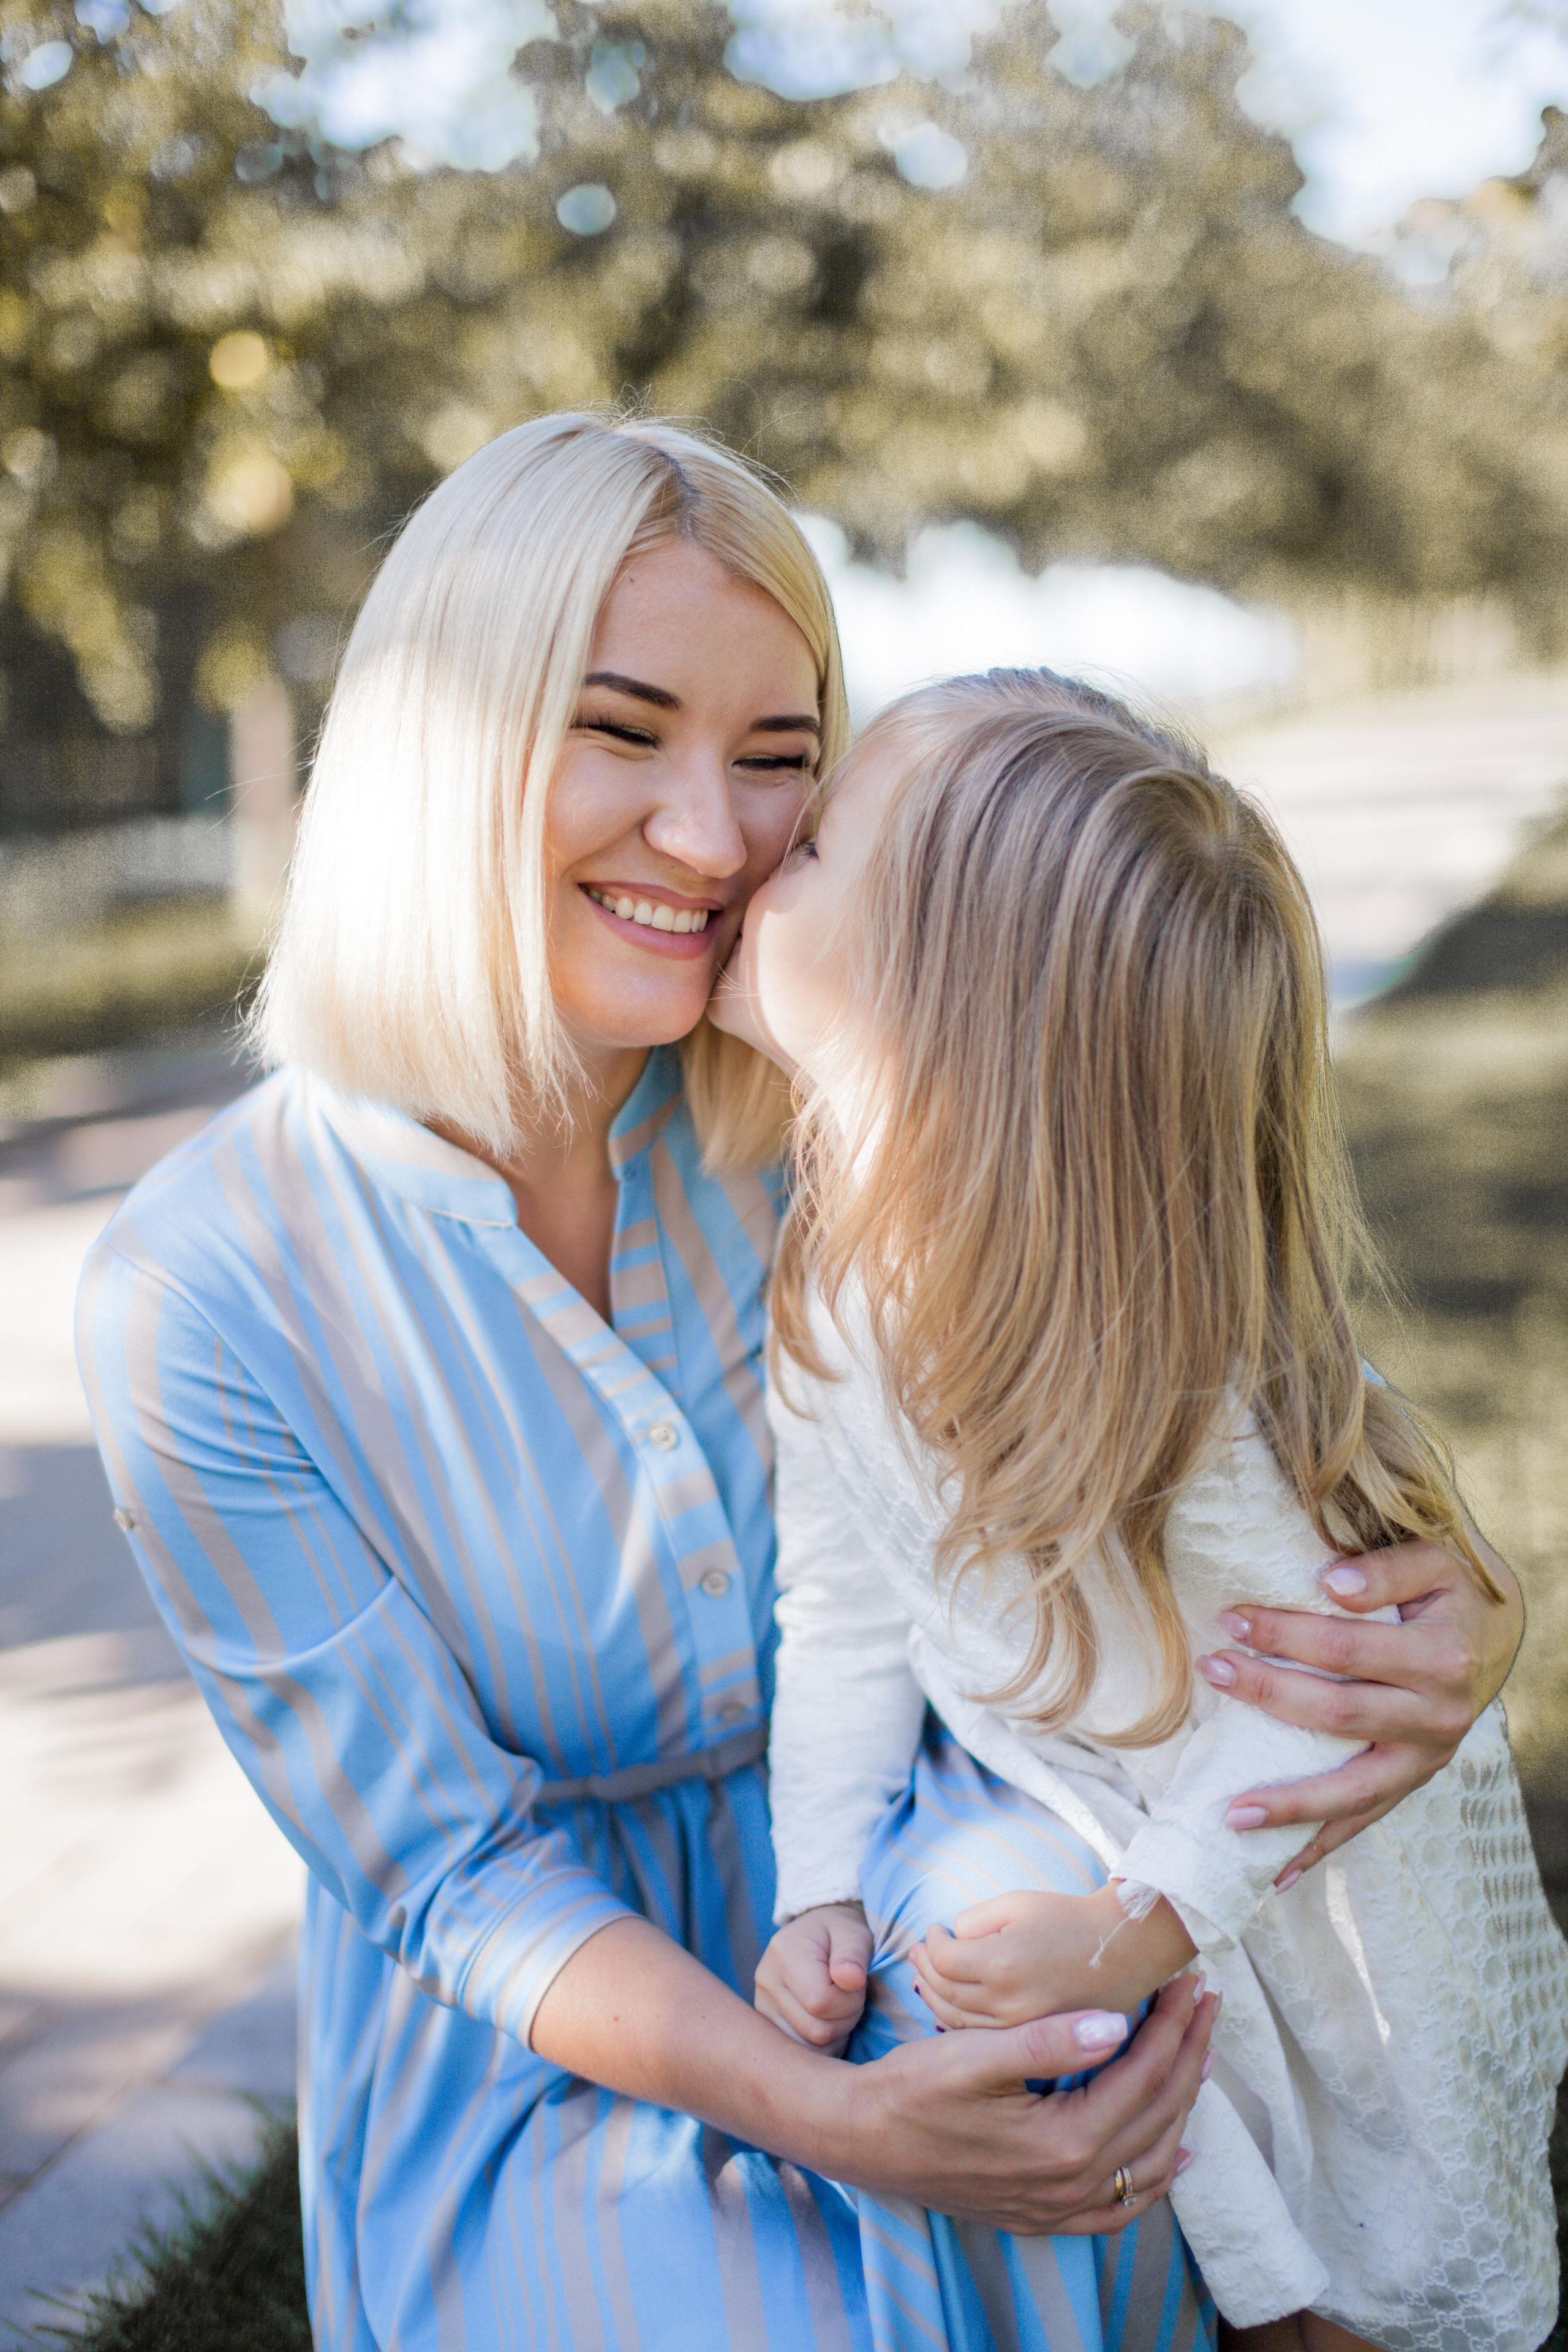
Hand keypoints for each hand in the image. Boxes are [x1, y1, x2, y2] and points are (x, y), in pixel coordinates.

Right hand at [755, 1903, 871, 2053]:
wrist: (815, 1935)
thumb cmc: (839, 1935)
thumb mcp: (853, 1934)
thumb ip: (853, 1956)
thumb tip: (850, 1980)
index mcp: (785, 1953)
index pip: (821, 2002)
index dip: (850, 2001)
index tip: (857, 1984)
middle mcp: (766, 1981)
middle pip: (816, 2031)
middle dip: (846, 2019)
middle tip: (850, 1997)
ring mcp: (762, 2006)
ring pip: (809, 2048)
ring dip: (835, 2035)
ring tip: (837, 2007)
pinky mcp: (766, 2025)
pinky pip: (801, 2054)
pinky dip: (822, 2046)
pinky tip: (827, 2021)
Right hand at [824, 1973, 1216, 2234]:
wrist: (862, 2139)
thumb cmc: (912, 2087)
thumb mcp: (973, 2053)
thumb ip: (1047, 2041)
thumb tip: (1115, 2025)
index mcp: (1063, 2142)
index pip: (1143, 2074)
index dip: (1173, 2024)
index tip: (1190, 1981)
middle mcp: (1071, 2185)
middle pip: (1158, 2114)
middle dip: (1190, 2053)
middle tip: (1208, 2003)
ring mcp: (1059, 2207)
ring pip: (1151, 2161)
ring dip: (1183, 2104)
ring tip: (1198, 2054)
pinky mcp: (1044, 2215)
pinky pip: (1120, 2206)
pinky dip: (1155, 2177)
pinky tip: (1173, 2153)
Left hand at [911, 1888, 1196, 2027]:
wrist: (1126, 1949)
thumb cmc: (1070, 1918)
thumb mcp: (1017, 1903)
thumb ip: (975, 1922)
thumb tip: (954, 1940)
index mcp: (1000, 1964)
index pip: (942, 1959)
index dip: (931, 1941)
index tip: (935, 1929)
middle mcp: (1007, 2003)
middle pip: (945, 1991)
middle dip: (926, 1969)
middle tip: (918, 1951)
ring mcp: (1021, 2027)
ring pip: (959, 2020)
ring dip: (936, 1997)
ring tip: (926, 1977)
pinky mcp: (1034, 2038)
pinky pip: (983, 2036)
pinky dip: (960, 2021)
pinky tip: (952, 2007)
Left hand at [1200, 1532, 1522, 1886]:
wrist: (1497, 1639)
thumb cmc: (1450, 1595)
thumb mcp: (1435, 1562)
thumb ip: (1386, 1570)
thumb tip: (1330, 1584)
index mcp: (1441, 1658)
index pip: (1346, 1649)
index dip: (1286, 1635)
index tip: (1230, 1618)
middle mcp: (1439, 1717)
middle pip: (1339, 1715)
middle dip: (1268, 1694)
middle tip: (1211, 1669)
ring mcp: (1425, 1761)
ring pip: (1353, 1792)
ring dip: (1291, 1804)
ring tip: (1231, 1815)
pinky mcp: (1411, 1784)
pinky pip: (1364, 1820)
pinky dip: (1320, 1846)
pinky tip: (1277, 1871)